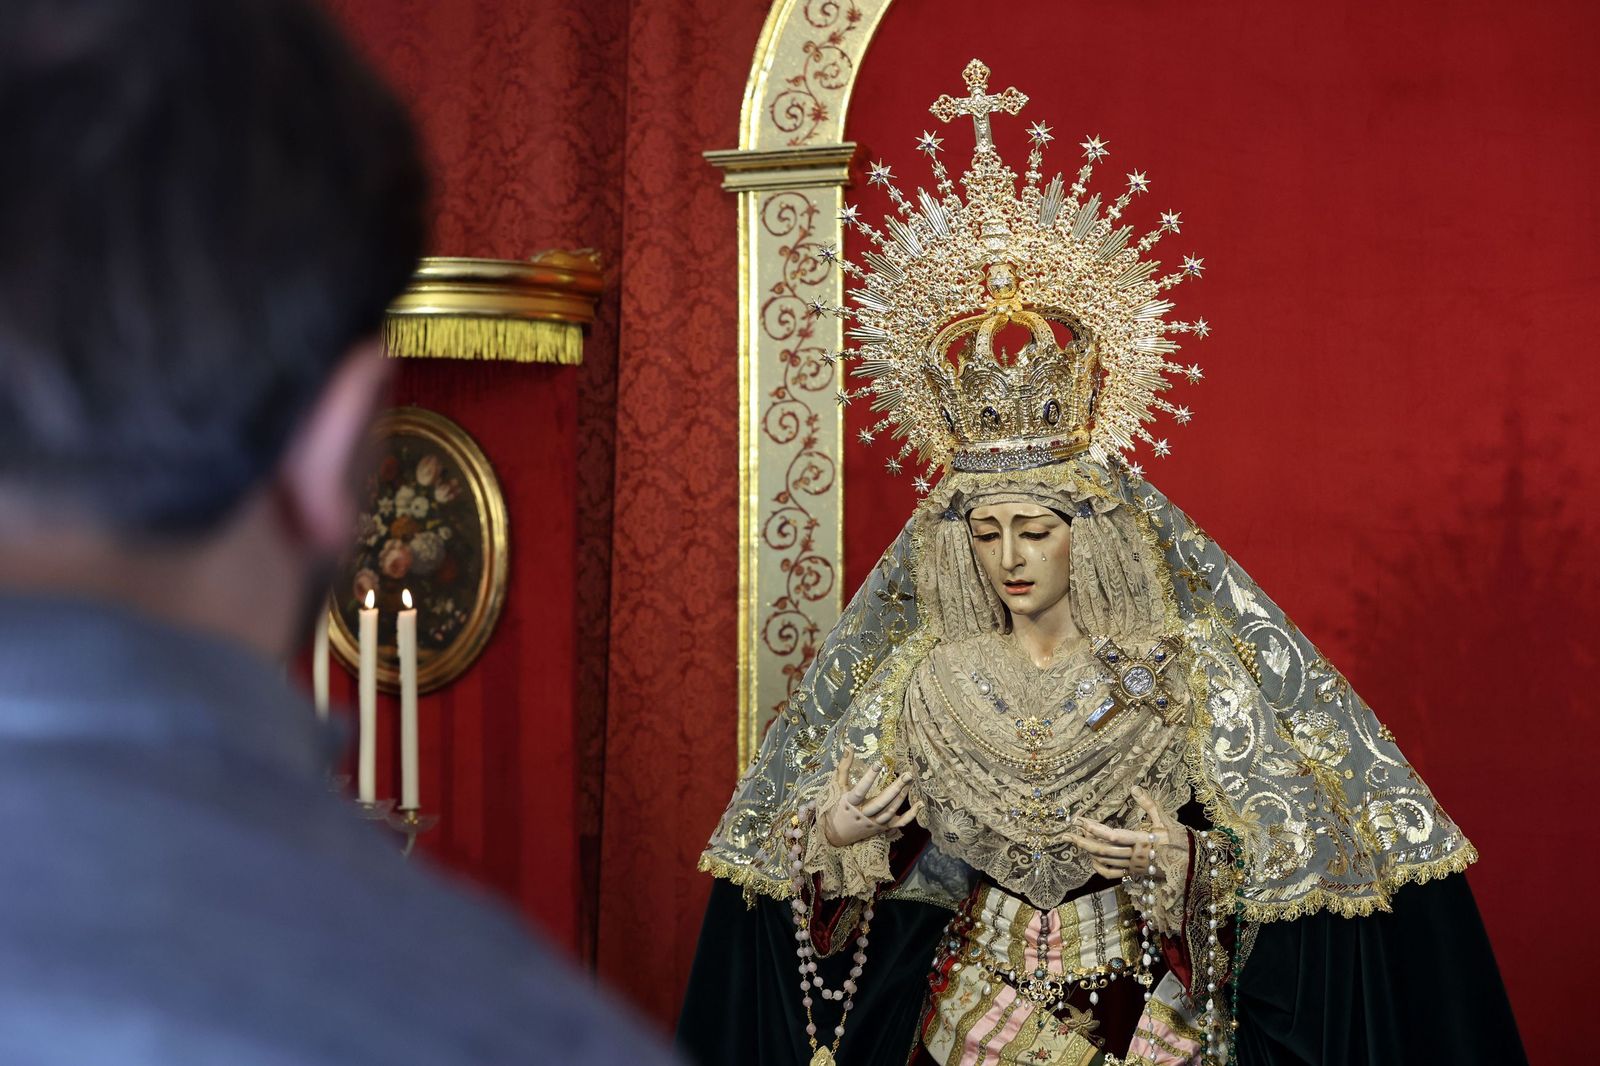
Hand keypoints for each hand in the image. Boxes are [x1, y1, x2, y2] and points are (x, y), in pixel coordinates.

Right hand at [821, 750, 920, 846]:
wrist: (836, 835)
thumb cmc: (836, 807)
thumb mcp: (836, 787)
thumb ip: (844, 767)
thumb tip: (849, 746)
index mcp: (850, 803)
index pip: (861, 790)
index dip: (869, 777)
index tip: (879, 762)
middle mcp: (863, 814)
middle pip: (881, 802)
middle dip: (896, 787)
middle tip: (908, 774)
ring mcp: (874, 823)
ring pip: (891, 810)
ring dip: (902, 795)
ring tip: (910, 780)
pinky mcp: (882, 828)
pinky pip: (899, 823)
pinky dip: (911, 816)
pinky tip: (920, 804)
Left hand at [1066, 786, 1183, 880]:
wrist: (1190, 862)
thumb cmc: (1178, 838)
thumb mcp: (1165, 819)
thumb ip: (1148, 804)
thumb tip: (1134, 788)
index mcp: (1141, 840)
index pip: (1111, 835)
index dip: (1093, 827)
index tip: (1079, 820)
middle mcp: (1134, 855)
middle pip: (1102, 850)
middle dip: (1082, 841)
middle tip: (1066, 834)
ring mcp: (1132, 866)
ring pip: (1105, 861)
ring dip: (1088, 850)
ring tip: (1076, 839)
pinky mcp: (1133, 874)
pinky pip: (1112, 874)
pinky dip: (1099, 867)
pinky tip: (1091, 859)